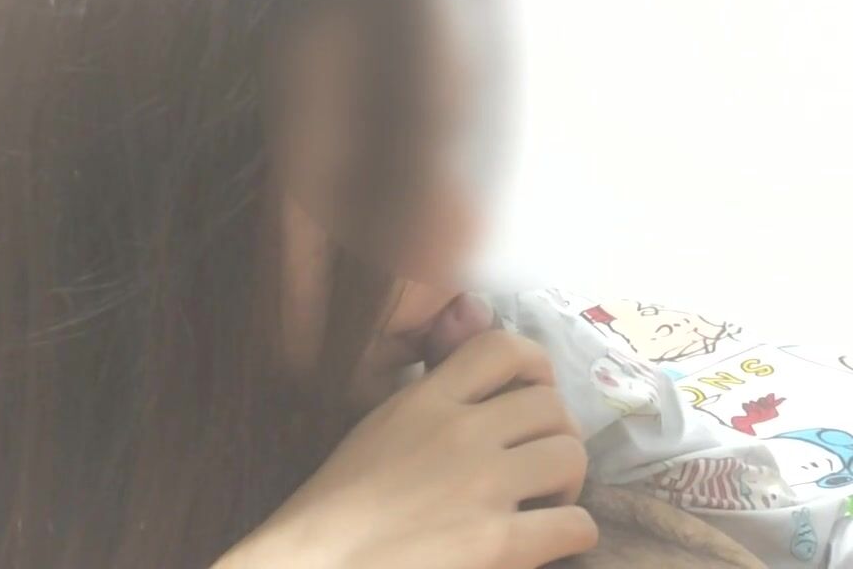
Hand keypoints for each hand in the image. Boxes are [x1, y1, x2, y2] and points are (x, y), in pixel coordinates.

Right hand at [217, 331, 596, 568]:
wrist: (318, 564)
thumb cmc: (340, 506)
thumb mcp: (380, 427)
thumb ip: (429, 397)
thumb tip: (477, 358)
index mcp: (423, 401)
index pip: (502, 348)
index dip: (535, 366)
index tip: (533, 394)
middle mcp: (458, 433)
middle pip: (551, 405)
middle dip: (555, 435)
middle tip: (537, 466)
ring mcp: (481, 486)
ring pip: (572, 457)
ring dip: (567, 484)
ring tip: (542, 503)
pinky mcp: (499, 543)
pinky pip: (577, 523)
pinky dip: (571, 534)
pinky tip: (544, 542)